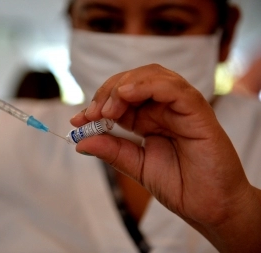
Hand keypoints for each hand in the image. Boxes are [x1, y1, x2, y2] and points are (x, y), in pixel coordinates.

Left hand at [70, 64, 260, 251]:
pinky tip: (126, 95)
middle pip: (133, 80)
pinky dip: (147, 85)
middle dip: (107, 92)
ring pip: (152, 76)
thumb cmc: (179, 185)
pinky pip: (172, 88)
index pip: (120, 98)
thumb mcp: (136, 165)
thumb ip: (111, 150)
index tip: (78, 119)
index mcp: (149, 119)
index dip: (97, 103)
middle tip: (92, 113)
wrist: (209, 207)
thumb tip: (80, 141)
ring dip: (123, 86)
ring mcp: (181, 107)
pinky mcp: (197, 110)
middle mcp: (164, 108)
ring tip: (107, 110)